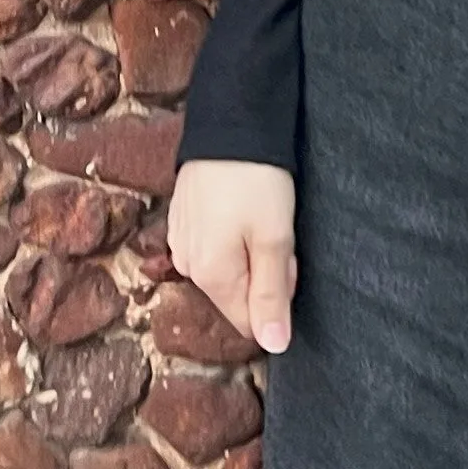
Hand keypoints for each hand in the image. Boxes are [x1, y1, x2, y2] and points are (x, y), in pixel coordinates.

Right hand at [167, 156, 299, 357]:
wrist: (228, 123)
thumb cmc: (256, 180)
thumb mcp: (274, 240)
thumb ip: (273, 296)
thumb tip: (274, 345)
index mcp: (210, 276)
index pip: (249, 321)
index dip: (278, 297)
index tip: (286, 261)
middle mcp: (187, 265)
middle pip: (239, 294)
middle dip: (265, 273)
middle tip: (277, 233)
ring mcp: (181, 241)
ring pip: (228, 269)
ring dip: (251, 252)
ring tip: (260, 214)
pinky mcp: (183, 219)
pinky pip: (214, 245)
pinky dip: (234, 233)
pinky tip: (242, 206)